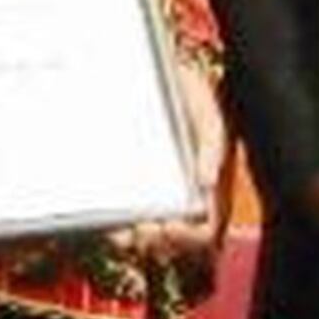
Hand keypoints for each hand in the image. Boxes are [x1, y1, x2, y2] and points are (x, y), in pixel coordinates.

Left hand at [115, 58, 230, 265]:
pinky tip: (105, 221)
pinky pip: (121, 216)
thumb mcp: (207, 114)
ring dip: (132, 241)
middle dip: (155, 243)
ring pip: (144, 235)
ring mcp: (155, 195)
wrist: (155, 76)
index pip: (205, 230)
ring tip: (120, 233)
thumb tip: (207, 181)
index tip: (168, 228)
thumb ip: (212, 145)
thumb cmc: (189, 96)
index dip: (189, 239)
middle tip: (139, 232)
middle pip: (172, 241)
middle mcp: (181, 198)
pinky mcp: (129, 188)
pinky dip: (113, 225)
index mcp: (207, 189)